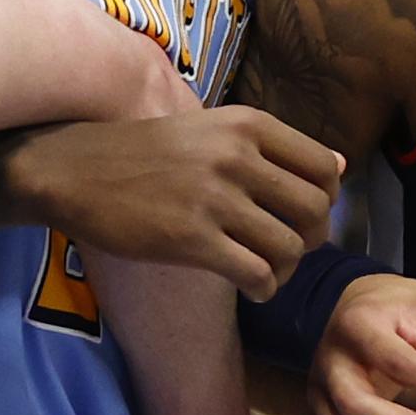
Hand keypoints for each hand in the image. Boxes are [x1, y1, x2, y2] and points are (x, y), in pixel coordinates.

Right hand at [14, 109, 341, 296]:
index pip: (325, 168)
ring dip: (285, 270)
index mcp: (248, 125)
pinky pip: (259, 274)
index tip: (300, 217)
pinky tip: (249, 287)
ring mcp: (215, 198)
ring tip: (263, 271)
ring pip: (290, 247)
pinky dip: (264, 289)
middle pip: (316, 211)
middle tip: (284, 249)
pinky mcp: (192, 239)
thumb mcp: (212, 130)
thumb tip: (340, 166)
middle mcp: (238, 156)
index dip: (326, 201)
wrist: (75, 170)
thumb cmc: (144, 154)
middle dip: (310, 239)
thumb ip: (272, 148)